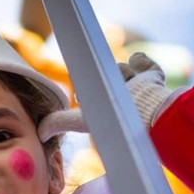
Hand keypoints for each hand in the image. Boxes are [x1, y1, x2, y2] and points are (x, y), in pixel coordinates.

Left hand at [36, 52, 184, 141]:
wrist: (146, 110)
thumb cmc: (112, 119)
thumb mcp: (80, 121)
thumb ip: (59, 123)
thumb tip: (39, 133)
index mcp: (105, 108)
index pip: (91, 95)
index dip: (84, 93)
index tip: (79, 96)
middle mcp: (122, 98)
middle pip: (106, 77)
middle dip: (105, 77)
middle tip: (106, 83)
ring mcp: (139, 89)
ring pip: (122, 69)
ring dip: (122, 71)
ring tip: (127, 81)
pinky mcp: (154, 80)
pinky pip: (146, 65)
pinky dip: (142, 62)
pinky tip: (137, 60)